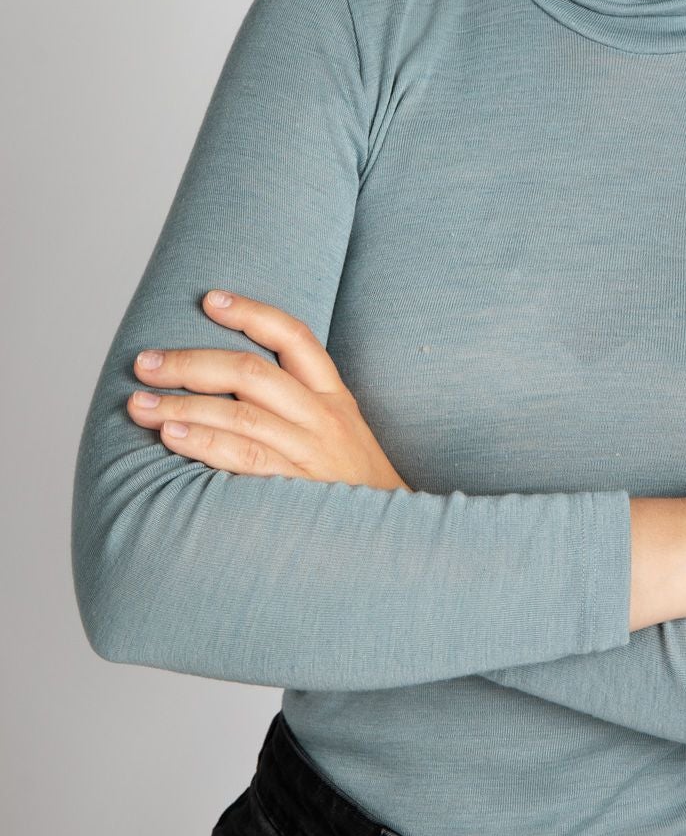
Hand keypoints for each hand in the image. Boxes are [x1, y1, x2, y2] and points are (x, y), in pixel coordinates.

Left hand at [125, 289, 412, 491]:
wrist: (395, 536)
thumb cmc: (354, 486)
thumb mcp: (340, 433)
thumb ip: (299, 406)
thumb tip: (231, 385)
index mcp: (333, 396)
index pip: (294, 337)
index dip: (252, 313)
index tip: (209, 299)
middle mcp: (323, 417)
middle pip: (252, 372)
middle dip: (191, 363)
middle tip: (145, 363)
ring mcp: (311, 451)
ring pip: (240, 413)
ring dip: (183, 405)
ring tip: (140, 404)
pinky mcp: (297, 487)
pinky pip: (245, 457)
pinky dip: (205, 443)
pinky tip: (171, 436)